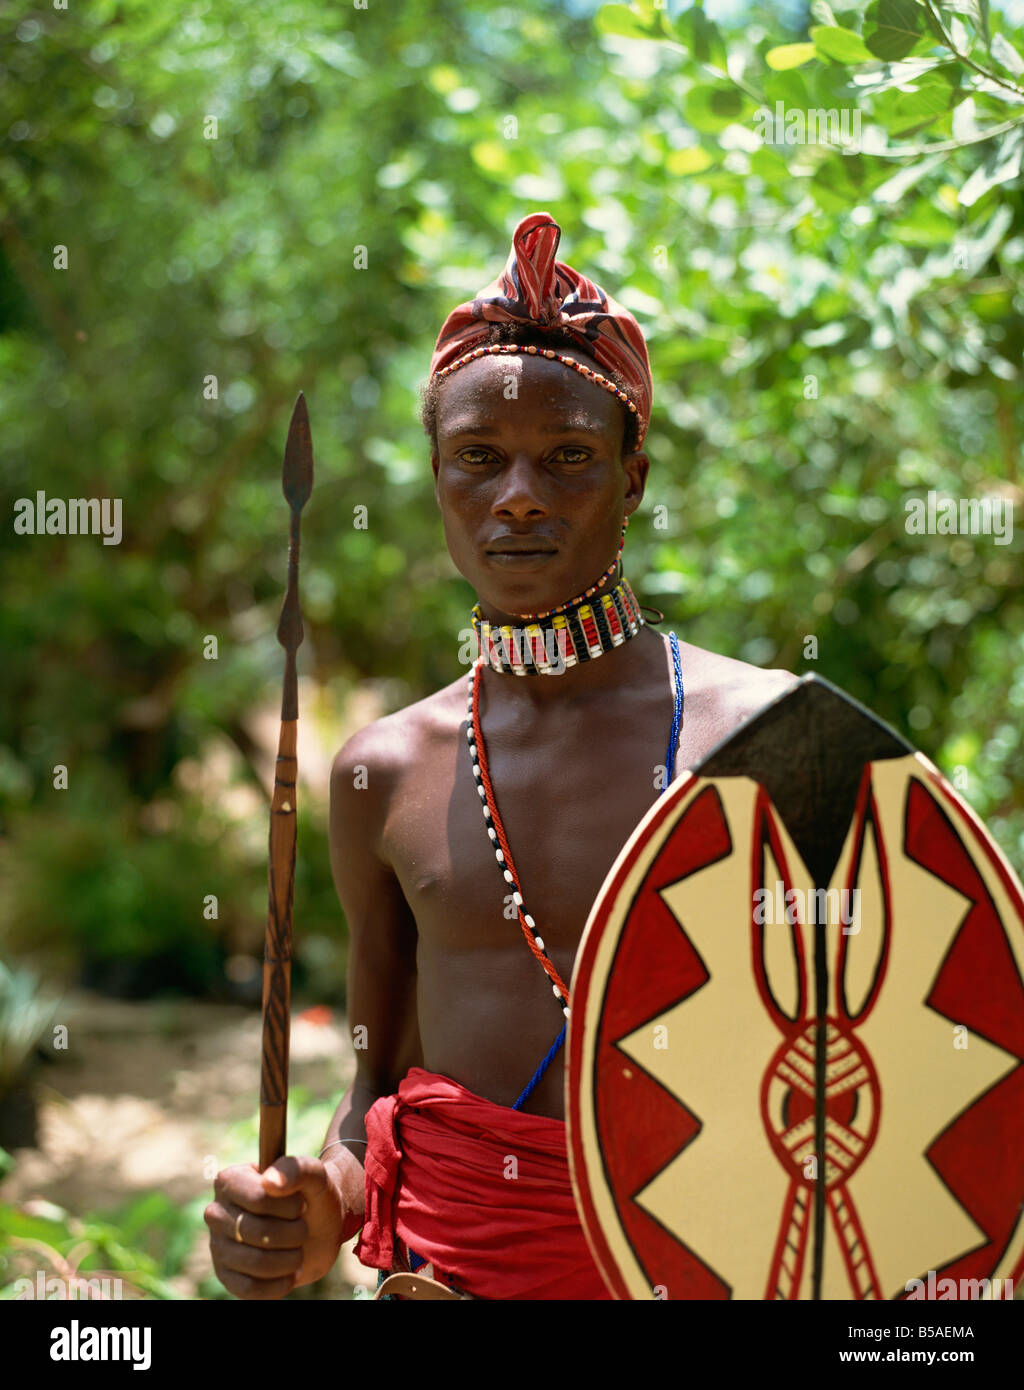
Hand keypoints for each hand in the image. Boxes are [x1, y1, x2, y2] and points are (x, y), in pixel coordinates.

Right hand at [205, 1155, 348, 1299]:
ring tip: (298, 1251)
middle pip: (257, 1232)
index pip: (258, 1199)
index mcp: (230, 1180)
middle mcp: (216, 1212)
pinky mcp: (226, 1276)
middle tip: (303, 1229)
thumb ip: (296, 1169)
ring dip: (290, 1260)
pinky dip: (278, 1285)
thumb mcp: (314, 1175)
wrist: (318, 1228)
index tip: (301, 1205)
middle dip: (293, 1234)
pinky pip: (249, 1290)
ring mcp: (218, 1246)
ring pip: (255, 1262)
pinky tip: (290, 1274)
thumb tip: (270, 1181)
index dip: (289, 1207)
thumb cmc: (312, 1196)